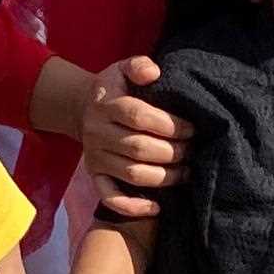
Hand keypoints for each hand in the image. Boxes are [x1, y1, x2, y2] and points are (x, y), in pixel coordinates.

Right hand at [82, 55, 182, 220]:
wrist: (81, 108)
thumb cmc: (114, 90)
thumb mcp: (122, 69)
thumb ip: (138, 66)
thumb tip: (154, 73)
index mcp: (106, 105)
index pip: (138, 116)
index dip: (169, 125)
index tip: (192, 129)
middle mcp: (97, 133)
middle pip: (138, 148)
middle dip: (172, 152)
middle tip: (192, 150)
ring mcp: (95, 158)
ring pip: (132, 174)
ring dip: (164, 177)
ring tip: (186, 172)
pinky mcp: (95, 176)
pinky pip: (111, 197)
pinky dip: (133, 207)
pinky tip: (157, 207)